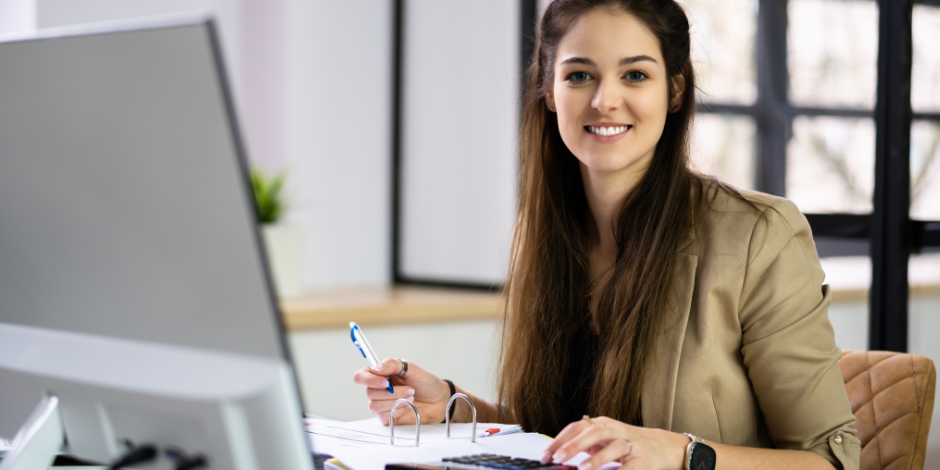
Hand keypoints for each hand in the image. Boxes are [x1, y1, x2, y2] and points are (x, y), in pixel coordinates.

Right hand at [352, 358, 451, 424]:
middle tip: (410, 389)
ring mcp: (383, 404)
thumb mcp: (412, 368)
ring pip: (375, 405)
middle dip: (391, 392)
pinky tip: (408, 406)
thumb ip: (393, 364)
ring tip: (411, 397)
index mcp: (381, 375)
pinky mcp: (388, 417)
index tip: (385, 382)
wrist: (439, 399)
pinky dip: (398, 410)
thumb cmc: (426, 382)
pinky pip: (384, 416)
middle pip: (369, 392)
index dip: (369, 379)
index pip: (361, 376)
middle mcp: (379, 389)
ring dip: (396, 401)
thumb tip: (376, 368)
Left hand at [540, 416, 688, 469]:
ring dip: (597, 458)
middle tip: (558, 458)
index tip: (546, 455)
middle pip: (593, 432)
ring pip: (613, 445)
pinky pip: (629, 467)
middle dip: (574, 445)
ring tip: (583, 469)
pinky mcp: (642, 459)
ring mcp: (630, 443)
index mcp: (601, 424)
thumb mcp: (602, 441)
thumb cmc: (625, 444)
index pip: (576, 427)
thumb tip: (558, 458)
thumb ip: (583, 447)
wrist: (659, 446)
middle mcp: (615, 430)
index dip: (560, 440)